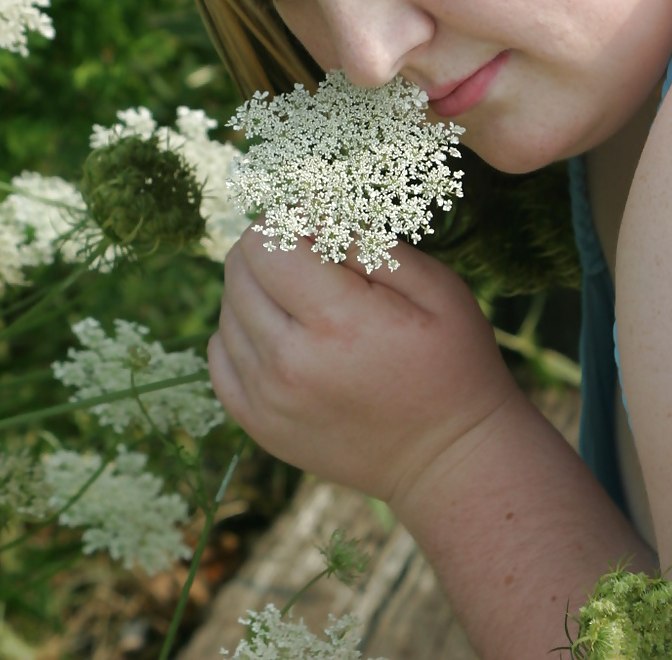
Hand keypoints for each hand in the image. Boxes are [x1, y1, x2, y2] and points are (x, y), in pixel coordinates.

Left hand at [208, 226, 520, 504]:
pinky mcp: (258, 426)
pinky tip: (281, 332)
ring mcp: (268, 400)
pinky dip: (240, 333)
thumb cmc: (452, 363)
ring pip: (226, 309)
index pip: (265, 243)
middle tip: (311, 258)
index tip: (316, 227)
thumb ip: (368, 243)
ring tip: (305, 299)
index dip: (287, 221)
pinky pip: (219, 356)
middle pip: (238, 270)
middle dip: (270, 249)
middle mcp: (289, 363)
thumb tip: (311, 210)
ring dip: (257, 290)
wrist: (448, 460)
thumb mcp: (435, 286)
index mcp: (337, 322)